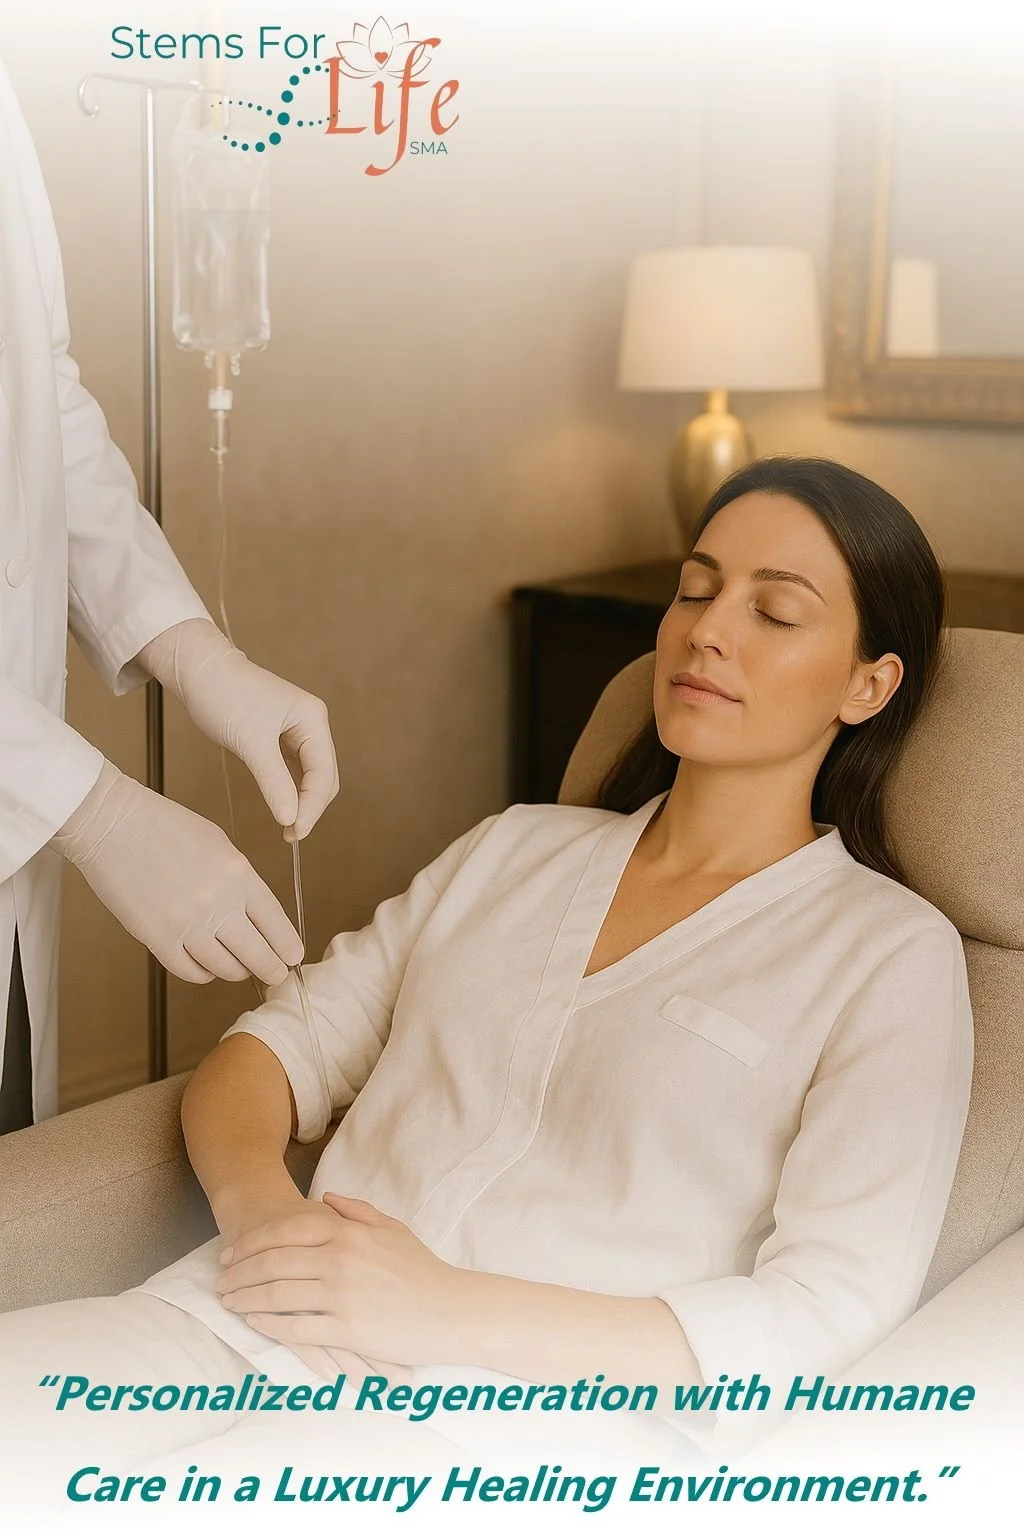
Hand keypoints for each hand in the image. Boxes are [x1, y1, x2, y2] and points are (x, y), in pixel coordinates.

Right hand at [49, 760, 301, 984]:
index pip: (276, 924)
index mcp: (240, 876)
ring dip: (237, 971)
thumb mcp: (220, 845)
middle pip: (257, 955)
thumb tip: (257, 916)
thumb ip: (241, 882)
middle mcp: (218, 904)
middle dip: (272, 971)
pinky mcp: (157, 939)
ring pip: (226, 968)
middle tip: (276, 976)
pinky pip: (191, 972)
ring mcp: (187, 925)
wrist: (113, 825)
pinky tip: (207, 966)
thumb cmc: (166, 827)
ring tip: (240, 968)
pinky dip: (204, 973)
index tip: (293, 958)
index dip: (288, 947)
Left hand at [138, 620, 338, 840]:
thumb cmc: (224, 695)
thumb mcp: (250, 742)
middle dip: (311, 807)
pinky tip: (281, 806)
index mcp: (312, 719)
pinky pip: (293, 771)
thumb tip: (291, 819)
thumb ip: (274, 783)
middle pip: (324, 777)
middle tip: (290, 835)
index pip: (324, 773)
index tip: (295, 832)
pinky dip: (289, 790)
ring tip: (287, 827)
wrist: (198, 670)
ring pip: (310, 776)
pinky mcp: (279, 737)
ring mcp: (296, 731)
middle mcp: (311, 724)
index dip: (312, 807)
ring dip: (301, 802)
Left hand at [214, 1193, 464, 1365]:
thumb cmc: (423, 1271)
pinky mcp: (347, 1330)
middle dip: (240, 1271)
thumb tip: (325, 1198)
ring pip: (278, 1294)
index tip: (231, 1253)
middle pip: (274, 1261)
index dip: (253, 1241)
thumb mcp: (391, 1229)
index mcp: (350, 1233)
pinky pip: (297, 1327)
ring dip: (247, 1298)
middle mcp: (341, 1260)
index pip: (287, 1230)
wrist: (453, 1311)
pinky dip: (270, 1325)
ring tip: (229, 1303)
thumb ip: (356, 1211)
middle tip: (220, 1280)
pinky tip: (255, 1324)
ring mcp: (342, 1296)